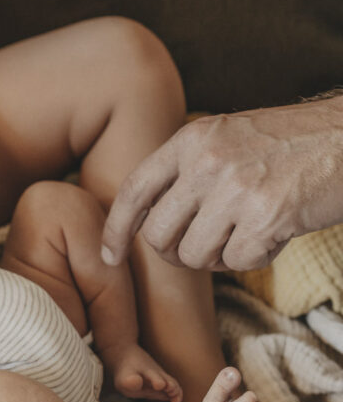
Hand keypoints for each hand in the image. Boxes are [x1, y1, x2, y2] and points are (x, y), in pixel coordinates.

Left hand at [102, 97, 342, 270]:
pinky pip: (236, 262)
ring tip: (245, 234)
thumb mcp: (228, 138)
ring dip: (217, 258)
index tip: (110, 255)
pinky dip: (255, 258)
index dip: (116, 229)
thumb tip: (146, 221)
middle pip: (157, 235)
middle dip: (174, 253)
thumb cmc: (291, 144)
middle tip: (204, 247)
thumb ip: (187, 170)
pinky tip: (275, 234)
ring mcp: (236, 189)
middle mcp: (207, 161)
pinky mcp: (266, 217)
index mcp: (192, 139)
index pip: (134, 191)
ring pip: (193, 255)